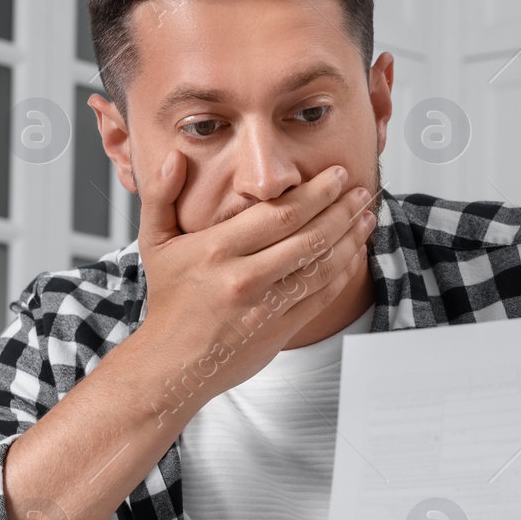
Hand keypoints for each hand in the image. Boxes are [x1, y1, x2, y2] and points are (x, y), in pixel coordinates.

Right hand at [135, 150, 376, 398]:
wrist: (172, 363)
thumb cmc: (168, 300)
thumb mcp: (154, 243)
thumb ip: (160, 195)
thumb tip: (174, 156)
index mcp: (216, 249)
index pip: (280, 213)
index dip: (316, 192)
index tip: (336, 174)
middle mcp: (244, 277)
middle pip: (308, 236)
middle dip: (342, 208)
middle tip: (361, 189)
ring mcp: (265, 306)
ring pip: (321, 265)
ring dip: (350, 238)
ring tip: (366, 216)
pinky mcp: (280, 330)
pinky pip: (321, 296)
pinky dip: (343, 272)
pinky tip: (354, 253)